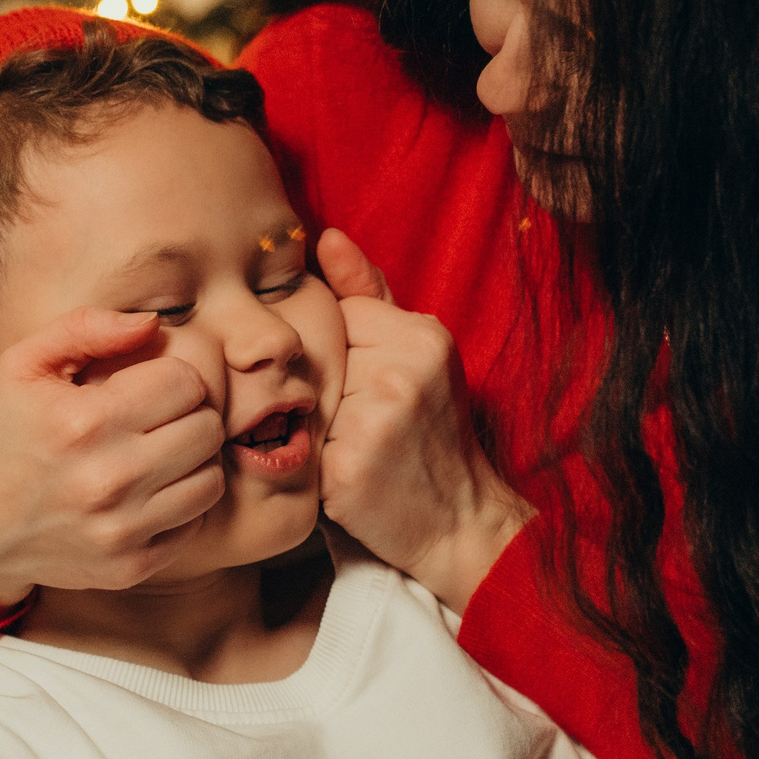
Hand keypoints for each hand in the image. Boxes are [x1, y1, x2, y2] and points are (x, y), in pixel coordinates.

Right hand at [0, 306, 226, 608]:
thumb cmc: (7, 431)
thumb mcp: (26, 364)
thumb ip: (87, 328)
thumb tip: (152, 323)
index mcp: (84, 422)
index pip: (185, 382)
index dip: (172, 376)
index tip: (149, 386)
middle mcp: (106, 480)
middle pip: (207, 429)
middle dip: (189, 414)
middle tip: (160, 418)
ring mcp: (120, 530)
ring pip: (212, 479)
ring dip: (193, 461)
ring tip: (160, 452)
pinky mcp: (130, 566)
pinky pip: (195, 523)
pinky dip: (182, 504)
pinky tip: (150, 491)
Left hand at [315, 229, 534, 612]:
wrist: (459, 522)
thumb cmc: (431, 432)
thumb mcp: (417, 352)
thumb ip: (369, 294)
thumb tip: (326, 236)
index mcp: (422, 336)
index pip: (341, 315)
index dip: (349, 354)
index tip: (375, 384)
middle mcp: (400, 373)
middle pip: (319, 357)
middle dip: (333, 389)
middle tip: (369, 420)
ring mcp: (372, 422)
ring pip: (305, 400)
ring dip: (320, 424)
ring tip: (359, 445)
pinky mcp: (344, 469)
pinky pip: (299, 445)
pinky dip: (314, 460)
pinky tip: (346, 471)